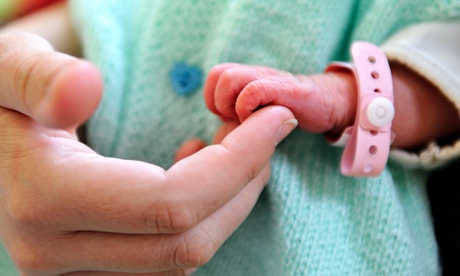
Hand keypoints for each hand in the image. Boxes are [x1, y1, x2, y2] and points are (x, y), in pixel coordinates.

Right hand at [0, 32, 295, 274]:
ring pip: (182, 259)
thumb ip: (38, 78)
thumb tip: (85, 88)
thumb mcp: (7, 70)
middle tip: (265, 133)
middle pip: (188, 240)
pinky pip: (165, 261)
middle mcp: (57, 252)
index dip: (238, 164)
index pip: (171, 202)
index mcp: (43, 200)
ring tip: (236, 149)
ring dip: (228, 204)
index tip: (275, 120)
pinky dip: (200, 221)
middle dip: (244, 185)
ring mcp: (74, 270)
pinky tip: (196, 172)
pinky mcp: (91, 269)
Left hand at [204, 63, 356, 134]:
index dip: (213, 99)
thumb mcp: (260, 110)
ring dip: (231, 105)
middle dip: (219, 102)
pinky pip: (254, 90)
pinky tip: (260, 121)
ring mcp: (269, 79)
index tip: (227, 118)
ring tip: (246, 120)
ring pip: (230, 78)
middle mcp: (255, 74)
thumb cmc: (290, 109)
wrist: (327, 102)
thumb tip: (221, 130)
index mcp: (247, 77)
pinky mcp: (285, 89)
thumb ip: (240, 112)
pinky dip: (248, 108)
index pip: (214, 76)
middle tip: (235, 120)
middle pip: (217, 73)